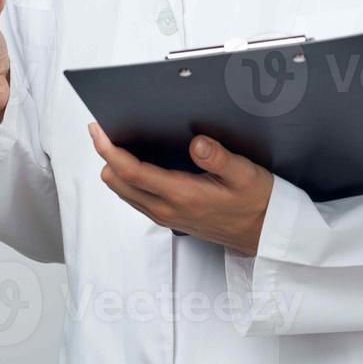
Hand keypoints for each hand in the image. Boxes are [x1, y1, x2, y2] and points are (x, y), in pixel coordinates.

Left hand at [89, 123, 273, 256]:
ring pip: (123, 191)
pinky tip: (137, 161)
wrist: (264, 233)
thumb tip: (197, 142)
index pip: (131, 172)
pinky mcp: (169, 218)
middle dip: (106, 155)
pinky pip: (135, 197)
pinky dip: (127, 179)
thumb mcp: (246, 174)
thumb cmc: (257, 202)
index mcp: (183, 194)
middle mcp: (167, 209)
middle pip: (117, 182)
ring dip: (115, 167)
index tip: (98, 130)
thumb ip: (219, 158)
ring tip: (118, 141)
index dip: (109, 150)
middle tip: (106, 129)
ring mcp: (165, 216)